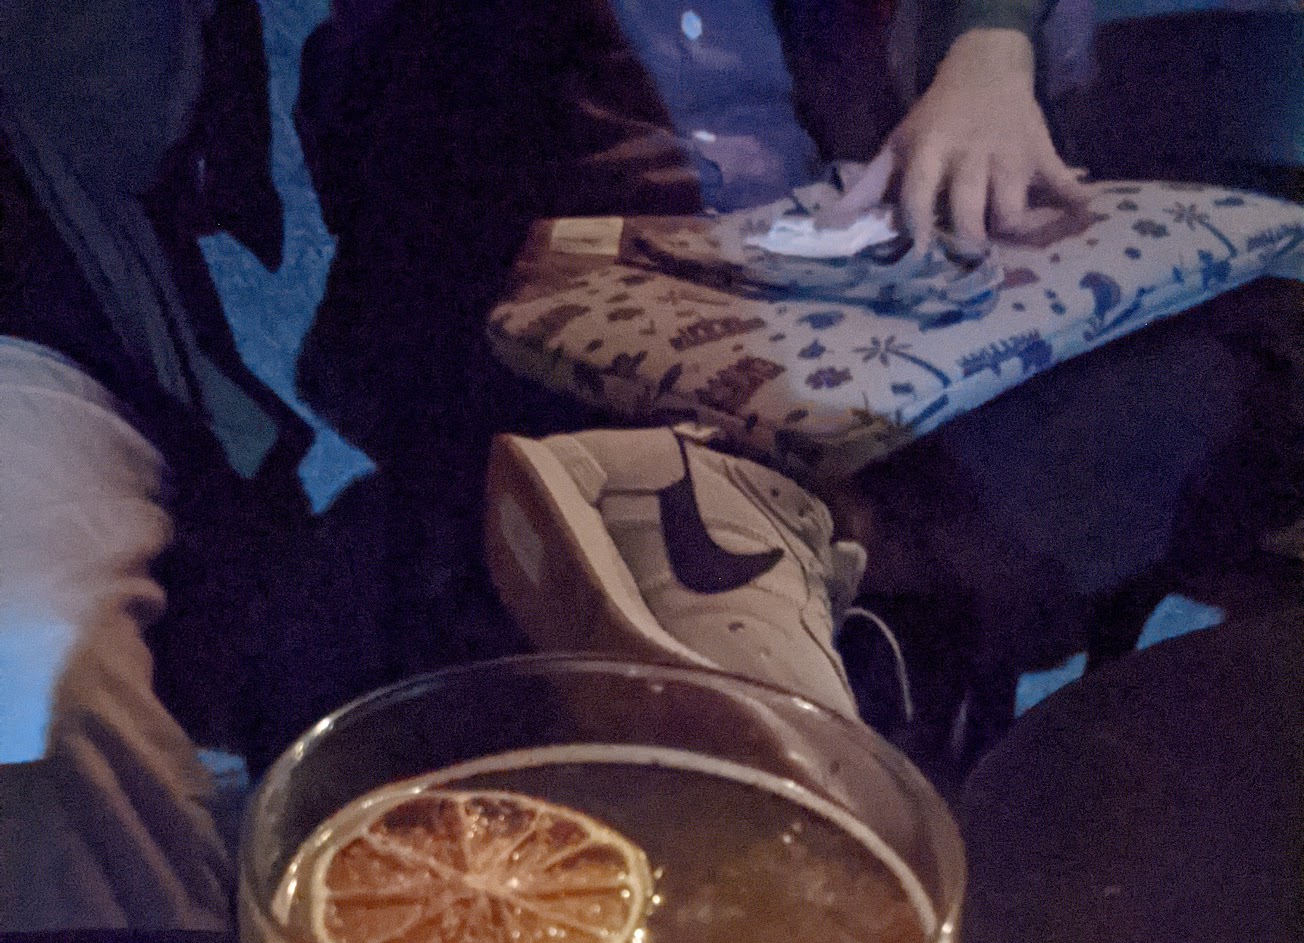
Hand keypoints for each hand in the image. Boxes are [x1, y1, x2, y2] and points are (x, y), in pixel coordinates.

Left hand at [818, 29, 1091, 247]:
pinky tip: (1081, 221)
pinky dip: (1075, 203)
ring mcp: (1009, 155)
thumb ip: (869, 187)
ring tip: (1001, 244)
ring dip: (1007, 234)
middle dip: (965, 243)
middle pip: (970, 214)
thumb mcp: (898, 145)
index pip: (920, 197)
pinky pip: (1063, 182)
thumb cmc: (934, 117)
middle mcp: (970, 155)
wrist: (985, 67)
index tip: (918, 254)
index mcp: (930, 151)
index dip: (917, 229)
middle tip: (963, 260)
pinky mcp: (1041, 153)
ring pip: (1012, 210)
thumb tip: (829, 226)